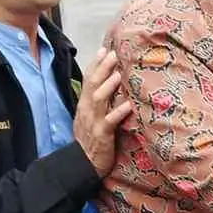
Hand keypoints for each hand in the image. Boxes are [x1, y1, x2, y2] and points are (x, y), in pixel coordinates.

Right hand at [73, 49, 130, 177]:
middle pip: (93, 84)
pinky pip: (110, 121)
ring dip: (109, 86)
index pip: (88, 79)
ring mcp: (93, 121)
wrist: (84, 163)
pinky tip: (128, 105)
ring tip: (119, 74)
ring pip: (99, 99)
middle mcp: (87, 109)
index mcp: (84, 104)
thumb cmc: (92, 139)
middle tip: (114, 54)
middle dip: (102, 68)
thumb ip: (99, 102)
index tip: (104, 49)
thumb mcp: (91, 117)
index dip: (95, 64)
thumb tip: (110, 85)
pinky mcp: (102, 135)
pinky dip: (118, 112)